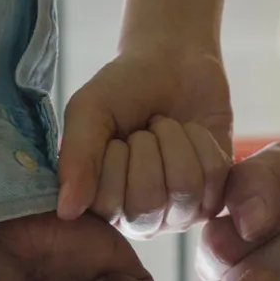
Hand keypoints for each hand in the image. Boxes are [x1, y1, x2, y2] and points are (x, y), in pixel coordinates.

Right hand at [56, 45, 232, 233]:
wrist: (173, 62)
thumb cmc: (124, 89)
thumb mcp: (88, 111)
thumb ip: (76, 159)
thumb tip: (66, 212)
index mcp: (99, 204)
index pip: (108, 206)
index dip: (115, 160)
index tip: (116, 137)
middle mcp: (136, 218)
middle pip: (148, 204)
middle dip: (148, 148)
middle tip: (144, 129)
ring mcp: (176, 213)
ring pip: (184, 190)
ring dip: (176, 141)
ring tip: (165, 127)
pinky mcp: (212, 198)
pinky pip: (214, 178)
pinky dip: (203, 142)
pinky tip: (190, 133)